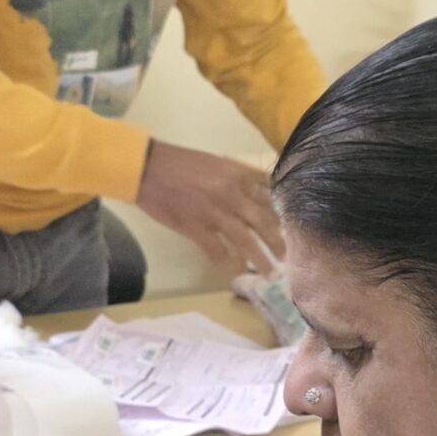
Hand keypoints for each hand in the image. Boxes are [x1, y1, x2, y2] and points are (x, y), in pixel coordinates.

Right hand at [134, 142, 283, 270]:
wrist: (147, 167)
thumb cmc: (180, 162)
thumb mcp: (217, 163)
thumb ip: (239, 179)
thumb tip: (258, 197)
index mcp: (237, 175)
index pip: (270, 196)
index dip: (281, 214)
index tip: (289, 227)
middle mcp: (231, 194)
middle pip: (264, 222)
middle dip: (278, 242)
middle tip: (286, 257)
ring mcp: (214, 213)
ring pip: (245, 241)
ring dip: (260, 259)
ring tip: (269, 273)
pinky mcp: (195, 228)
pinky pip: (217, 251)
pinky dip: (227, 262)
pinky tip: (233, 270)